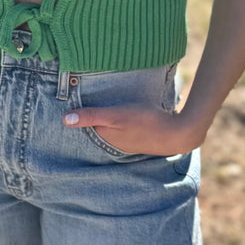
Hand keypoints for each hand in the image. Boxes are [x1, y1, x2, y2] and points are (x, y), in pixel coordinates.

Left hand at [63, 103, 207, 157]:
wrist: (179, 133)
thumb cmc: (145, 122)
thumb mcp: (116, 115)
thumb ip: (92, 116)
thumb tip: (64, 120)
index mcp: (107, 137)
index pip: (87, 127)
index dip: (80, 115)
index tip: (70, 103)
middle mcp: (116, 143)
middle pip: (98, 128)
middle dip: (91, 119)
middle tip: (83, 101)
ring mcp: (129, 142)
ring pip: (112, 129)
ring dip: (107, 120)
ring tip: (103, 106)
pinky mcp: (141, 137)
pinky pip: (125, 129)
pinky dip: (121, 122)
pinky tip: (125, 114)